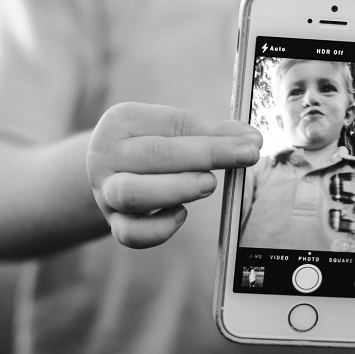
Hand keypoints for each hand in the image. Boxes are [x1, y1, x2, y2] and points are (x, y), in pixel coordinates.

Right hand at [87, 102, 261, 248]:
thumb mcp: (166, 129)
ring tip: (210, 184)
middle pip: (155, 154)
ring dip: (176, 188)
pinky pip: (129, 233)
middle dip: (206, 155)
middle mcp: (107, 154)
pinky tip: (181, 215)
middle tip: (246, 156)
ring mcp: (105, 191)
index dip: (216, 133)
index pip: (173, 124)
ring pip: (132, 193)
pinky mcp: (111, 221)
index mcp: (122, 120)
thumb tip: (252, 140)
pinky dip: (156, 229)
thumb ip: (206, 133)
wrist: (102, 169)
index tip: (253, 140)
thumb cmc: (146, 145)